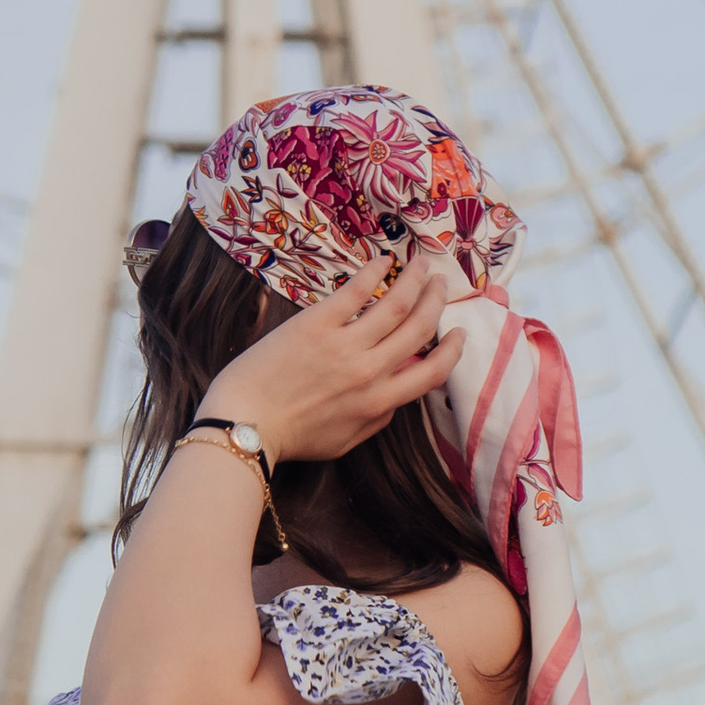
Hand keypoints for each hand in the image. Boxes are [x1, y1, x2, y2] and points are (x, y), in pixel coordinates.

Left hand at [198, 259, 456, 463]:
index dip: (452, 350)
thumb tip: (394, 402)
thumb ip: (376, 422)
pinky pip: (355, 292)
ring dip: (414, 280)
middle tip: (440, 284)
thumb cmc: (291, 438)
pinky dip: (374, 273)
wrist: (246, 425)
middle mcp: (371, 371)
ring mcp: (345, 345)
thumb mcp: (344, 443)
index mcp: (380, 402)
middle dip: (435, 302)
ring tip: (421, 265)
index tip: (458, 333)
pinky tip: (383, 261)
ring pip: (396, 304)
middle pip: (419, 328)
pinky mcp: (317, 324)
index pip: (433, 371)